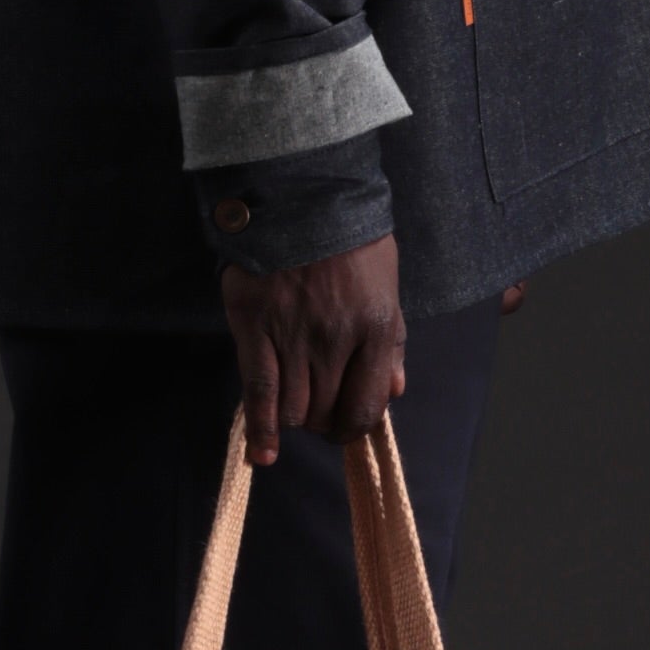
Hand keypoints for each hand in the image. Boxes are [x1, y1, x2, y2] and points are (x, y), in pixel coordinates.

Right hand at [221, 235, 406, 464]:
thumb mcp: (387, 285)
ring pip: (293, 410)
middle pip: (326, 412)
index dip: (355, 426)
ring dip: (294, 419)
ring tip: (293, 408)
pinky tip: (262, 454)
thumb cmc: (351, 240)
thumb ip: (393, 342)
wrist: (302, 195)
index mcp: (377, 328)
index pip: (367, 407)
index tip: (346, 426)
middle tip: (316, 409)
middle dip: (322, 421)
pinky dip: (260, 430)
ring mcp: (293, 335)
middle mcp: (336, 339)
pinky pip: (258, 392)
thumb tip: (395, 391)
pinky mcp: (254, 326)